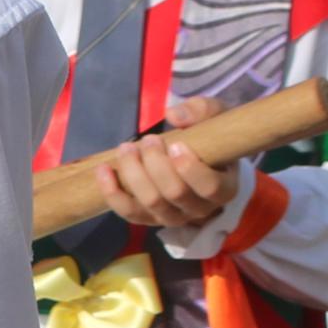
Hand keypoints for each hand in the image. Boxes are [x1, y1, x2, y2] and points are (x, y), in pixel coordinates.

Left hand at [97, 92, 238, 234]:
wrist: (200, 156)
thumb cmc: (212, 137)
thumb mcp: (216, 117)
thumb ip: (201, 110)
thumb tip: (174, 115)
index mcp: (224, 188)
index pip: (209, 187)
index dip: (190, 168)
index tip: (175, 144)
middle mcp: (200, 208)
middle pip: (174, 193)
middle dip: (155, 164)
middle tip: (148, 140)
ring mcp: (173, 216)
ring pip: (150, 203)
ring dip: (133, 174)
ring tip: (126, 148)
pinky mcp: (149, 217)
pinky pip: (129, 212)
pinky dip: (113, 193)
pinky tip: (103, 170)